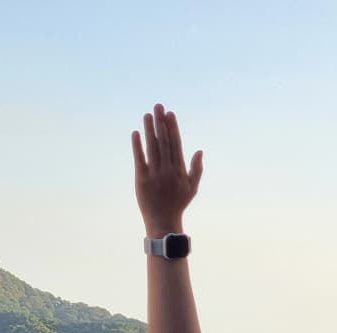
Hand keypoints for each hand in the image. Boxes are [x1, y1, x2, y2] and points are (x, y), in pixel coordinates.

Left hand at [132, 103, 202, 235]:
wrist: (163, 221)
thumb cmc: (178, 203)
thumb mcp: (192, 187)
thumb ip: (197, 169)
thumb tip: (199, 150)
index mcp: (179, 170)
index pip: (176, 144)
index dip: (172, 128)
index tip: (170, 114)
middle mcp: (167, 170)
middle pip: (164, 141)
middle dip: (161, 123)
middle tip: (158, 106)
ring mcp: (154, 174)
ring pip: (152, 147)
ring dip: (149, 129)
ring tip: (147, 115)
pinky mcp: (141, 179)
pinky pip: (139, 158)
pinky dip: (137, 145)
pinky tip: (136, 133)